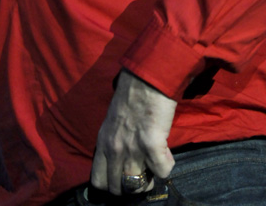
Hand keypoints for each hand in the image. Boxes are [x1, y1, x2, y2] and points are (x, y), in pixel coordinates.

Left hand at [90, 69, 176, 195]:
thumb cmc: (132, 94)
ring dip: (149, 180)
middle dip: (131, 187)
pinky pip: (161, 172)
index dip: (112, 185)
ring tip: (154, 165)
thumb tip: (121, 161)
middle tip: (143, 173)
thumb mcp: (113, 120)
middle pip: (118, 188)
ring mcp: (132, 148)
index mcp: (103, 142)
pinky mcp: (152, 145)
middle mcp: (115, 149)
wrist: (147, 76)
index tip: (123, 180)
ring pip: (137, 186)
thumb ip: (114, 141)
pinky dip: (166, 166)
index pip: (98, 180)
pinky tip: (166, 152)